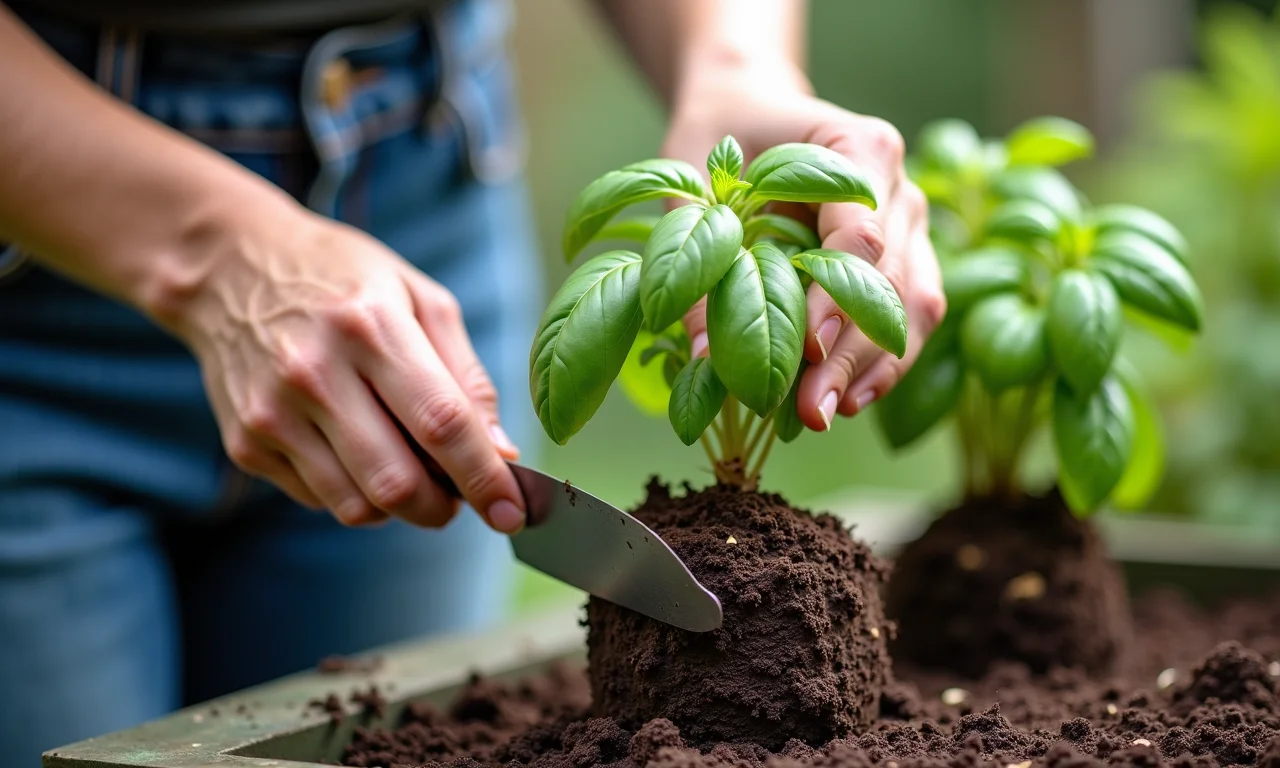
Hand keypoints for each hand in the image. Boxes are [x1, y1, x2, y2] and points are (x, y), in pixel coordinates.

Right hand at [161, 204, 527, 532]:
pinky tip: (358, 452)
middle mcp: (315, 372)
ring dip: (401, 507)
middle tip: (460, 497)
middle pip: (397, 481)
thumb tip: (501, 451)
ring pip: (357, 506)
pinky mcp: (246, 443)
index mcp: (370, 325)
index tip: (512, 511)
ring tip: (412, 473)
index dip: (483, 475)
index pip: (440, 421)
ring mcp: (273, 413)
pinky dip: (355, 493)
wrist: (228, 269)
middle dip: (443, 507)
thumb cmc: (343, 281)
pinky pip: (319, 499)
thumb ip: (466, 376)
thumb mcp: (419, 298)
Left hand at [664, 60, 945, 431]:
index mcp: (859, 148)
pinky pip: (910, 316)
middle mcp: (899, 185)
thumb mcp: (690, 184)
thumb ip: (697, 259)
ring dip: (873, 368)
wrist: (748, 109)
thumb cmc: (718, 136)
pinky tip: (852, 401)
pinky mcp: (907, 257)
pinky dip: (884, 362)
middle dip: (852, 352)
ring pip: (913, 305)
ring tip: (828, 416)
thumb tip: (702, 352)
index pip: (862, 236)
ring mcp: (910, 223)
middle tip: (813, 411)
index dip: (838, 298)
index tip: (807, 349)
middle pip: (893, 280)